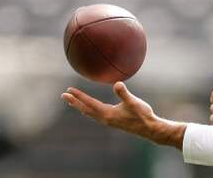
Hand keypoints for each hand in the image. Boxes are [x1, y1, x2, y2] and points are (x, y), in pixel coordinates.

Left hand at [61, 82, 185, 148]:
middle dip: (74, 102)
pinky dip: (89, 110)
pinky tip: (90, 109)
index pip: (89, 103)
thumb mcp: (133, 102)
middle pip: (86, 109)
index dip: (79, 96)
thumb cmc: (142, 115)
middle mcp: (105, 118)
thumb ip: (124, 93)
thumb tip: (117, 84)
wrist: (149, 129)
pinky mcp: (113, 121)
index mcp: (108, 113)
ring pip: (90, 113)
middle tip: (63, 95)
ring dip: (80, 106)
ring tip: (73, 102)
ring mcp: (109, 121)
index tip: (69, 90)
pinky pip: (96, 115)